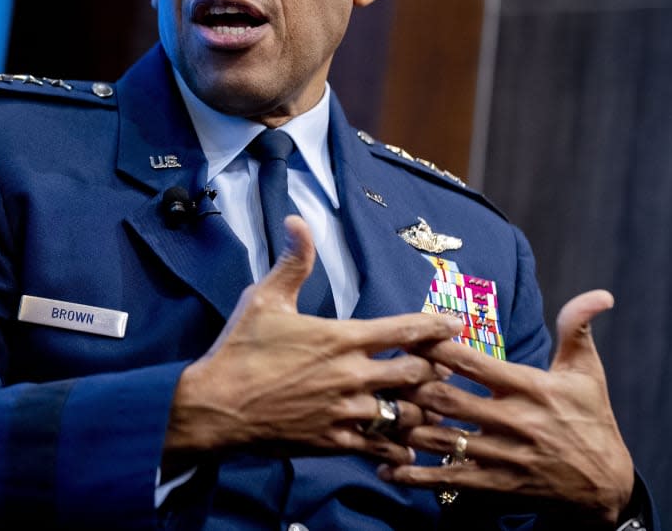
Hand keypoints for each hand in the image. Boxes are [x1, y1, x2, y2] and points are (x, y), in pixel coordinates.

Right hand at [164, 215, 462, 468]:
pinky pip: (380, 450)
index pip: (403, 329)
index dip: (435, 326)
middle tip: (443, 369)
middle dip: (432, 370)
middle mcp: (352, 376)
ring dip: (420, 410)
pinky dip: (398, 450)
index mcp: (341, 338)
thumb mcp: (264, 298)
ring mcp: (346, 412)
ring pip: (405, 415)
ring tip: (430, 408)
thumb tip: (297, 221)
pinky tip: (405, 450)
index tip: (454, 324)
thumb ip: (292, 262)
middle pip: (415, 373)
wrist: (216, 405)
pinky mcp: (334, 442)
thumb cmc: (239, 349)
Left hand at [383, 290, 634, 524]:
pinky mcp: (496, 486)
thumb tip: (599, 294)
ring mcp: (501, 457)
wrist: (606, 487)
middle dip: (409, 385)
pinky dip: (414, 475)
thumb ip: (578, 330)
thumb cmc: (592, 421)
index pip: (472, 362)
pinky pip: (447, 480)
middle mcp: (512, 422)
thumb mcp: (587, 374)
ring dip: (404, 427)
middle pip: (445, 399)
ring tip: (373, 413)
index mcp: (529, 388)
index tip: (406, 333)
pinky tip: (387, 468)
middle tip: (379, 373)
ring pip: (440, 439)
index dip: (435, 346)